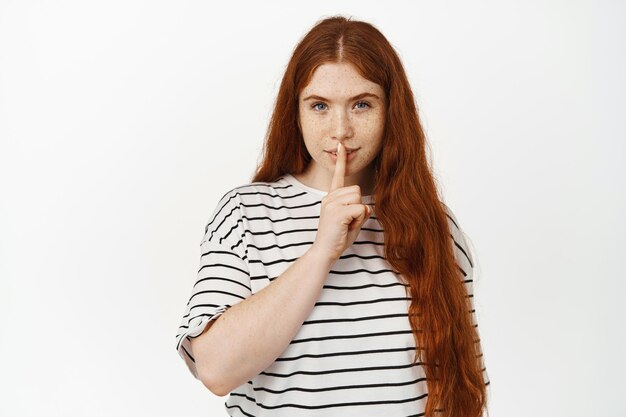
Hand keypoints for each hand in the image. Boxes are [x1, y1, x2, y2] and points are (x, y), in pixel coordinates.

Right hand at [311, 142, 372, 262]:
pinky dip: (358, 220)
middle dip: (358, 206)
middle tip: (347, 222)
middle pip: (357, 190)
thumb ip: (359, 210)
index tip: (341, 146)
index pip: (338, 176)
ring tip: (346, 225)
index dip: (341, 161)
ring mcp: (331, 203)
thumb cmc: (337, 239)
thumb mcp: (351, 221)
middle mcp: (329, 197)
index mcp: (331, 198)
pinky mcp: (336, 212)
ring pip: (359, 198)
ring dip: (358, 214)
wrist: (324, 252)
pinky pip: (359, 209)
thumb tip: (366, 207)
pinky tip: (346, 227)